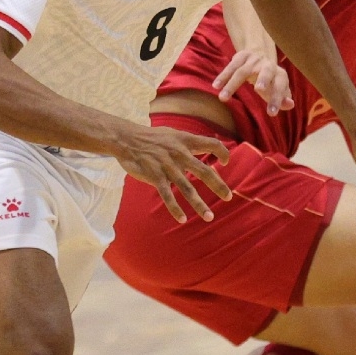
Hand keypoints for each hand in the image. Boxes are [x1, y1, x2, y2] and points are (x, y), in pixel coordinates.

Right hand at [110, 121, 233, 223]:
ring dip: (199, 204)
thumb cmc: (152, 137)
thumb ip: (188, 143)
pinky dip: (175, 208)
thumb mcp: (173, 134)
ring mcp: (167, 166)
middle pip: (204, 171)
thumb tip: (204, 148)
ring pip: (187, 188)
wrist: (127, 139)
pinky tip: (182, 219)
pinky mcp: (155, 176)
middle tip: (228, 197)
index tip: (225, 163)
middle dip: (218, 186)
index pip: (212, 144)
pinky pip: (167, 195)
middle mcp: (180, 154)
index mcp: (186, 141)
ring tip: (209, 217)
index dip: (222, 152)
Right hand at [211, 46, 290, 112]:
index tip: (271, 113)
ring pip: (242, 71)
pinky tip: (216, 86)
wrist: (260, 55)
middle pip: (267, 71)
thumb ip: (283, 99)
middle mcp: (268, 65)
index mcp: (280, 74)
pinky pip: (231, 66)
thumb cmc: (270, 80)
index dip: (277, 98)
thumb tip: (290, 105)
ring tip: (222, 98)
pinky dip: (223, 76)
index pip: (280, 86)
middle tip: (259, 90)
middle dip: (264, 79)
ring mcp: (254, 59)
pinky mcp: (242, 56)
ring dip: (232, 84)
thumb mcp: (277, 89)